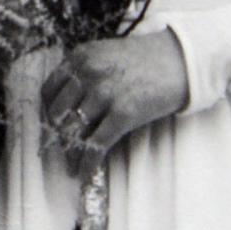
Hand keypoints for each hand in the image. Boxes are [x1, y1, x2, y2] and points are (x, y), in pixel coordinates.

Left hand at [41, 29, 189, 179]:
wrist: (182, 60)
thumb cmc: (145, 59)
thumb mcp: (106, 55)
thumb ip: (84, 72)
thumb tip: (66, 106)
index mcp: (80, 57)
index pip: (49, 90)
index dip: (48, 112)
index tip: (52, 126)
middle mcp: (88, 73)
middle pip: (58, 113)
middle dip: (57, 135)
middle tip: (60, 148)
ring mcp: (105, 92)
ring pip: (74, 130)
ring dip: (70, 152)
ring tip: (70, 165)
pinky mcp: (124, 113)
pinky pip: (96, 144)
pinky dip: (87, 163)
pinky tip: (84, 174)